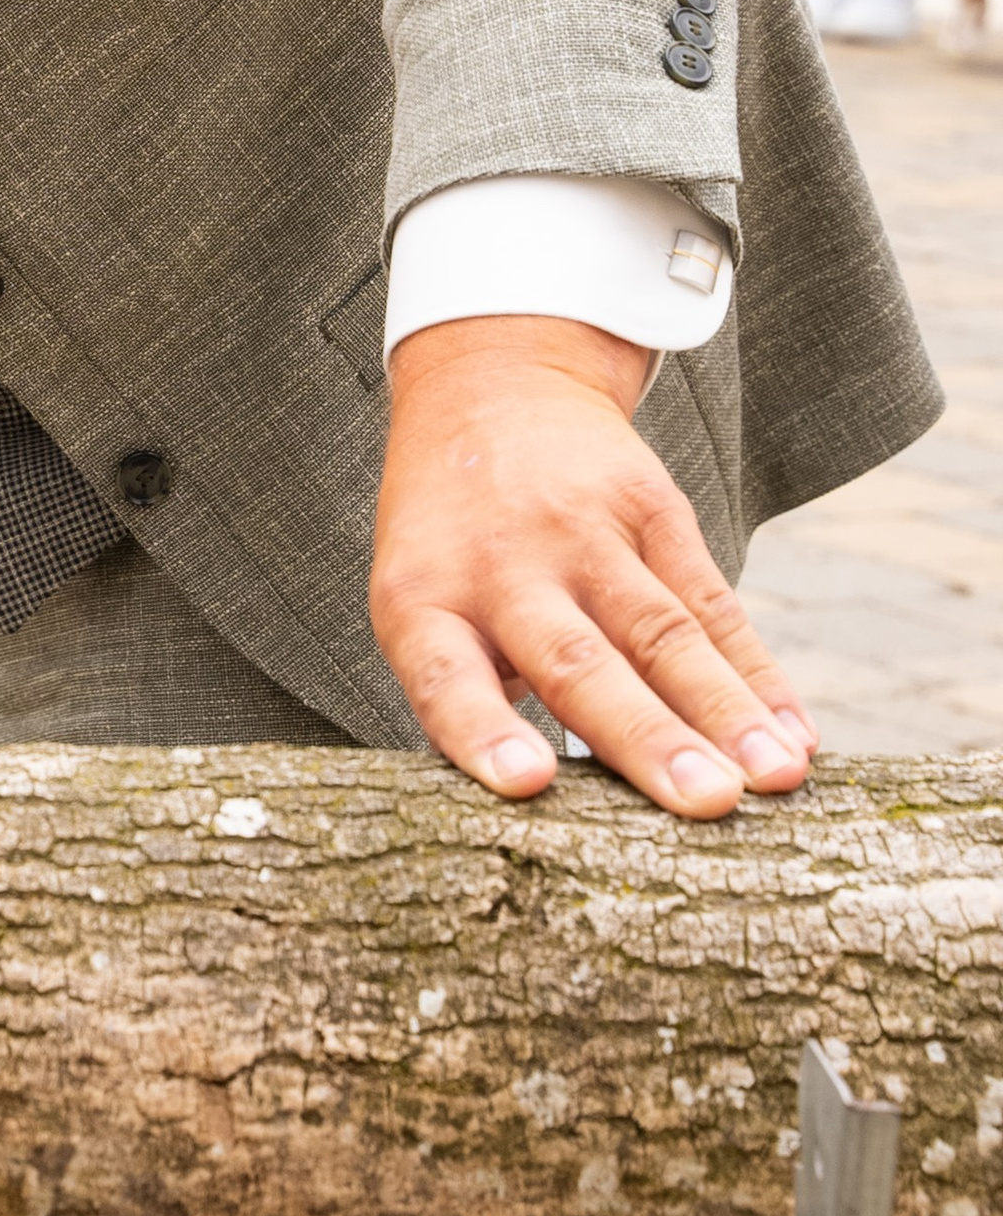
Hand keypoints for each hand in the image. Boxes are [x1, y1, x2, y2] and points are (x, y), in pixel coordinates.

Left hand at [371, 315, 816, 817]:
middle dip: (645, 736)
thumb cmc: (450, 543)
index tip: (527, 784)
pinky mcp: (650, 508)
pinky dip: (757, 674)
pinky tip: (794, 735)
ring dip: (724, 709)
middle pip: (576, 660)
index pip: (445, 674)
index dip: (482, 729)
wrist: (490, 387)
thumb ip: (469, 697)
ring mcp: (581, 531)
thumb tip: (539, 829)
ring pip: (661, 632)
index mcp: (423, 600)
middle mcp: (501, 566)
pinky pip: (710, 599)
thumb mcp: (420, 600)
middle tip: (705, 803)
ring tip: (775, 777)